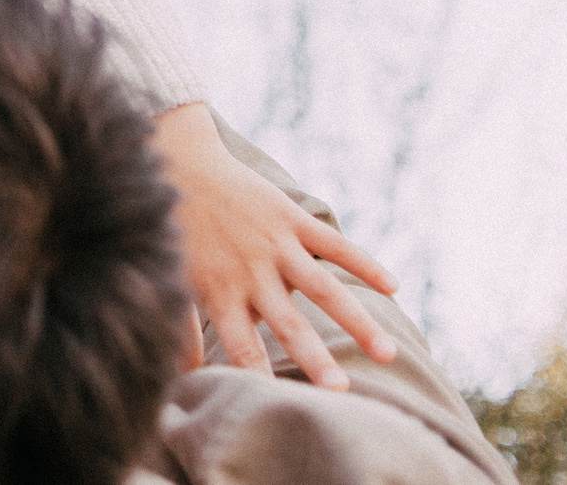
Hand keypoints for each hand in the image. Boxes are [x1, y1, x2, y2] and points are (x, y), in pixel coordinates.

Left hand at [153, 103, 398, 388]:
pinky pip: (334, 243)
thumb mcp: (173, 278)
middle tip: (341, 392)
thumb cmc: (174, 228)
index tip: (281, 406)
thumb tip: (181, 378)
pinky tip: (394, 287)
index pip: (243, 345)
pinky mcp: (290, 215)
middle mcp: (250, 271)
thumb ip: (183, 330)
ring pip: (324, 288)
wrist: (177, 160)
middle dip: (315, 358)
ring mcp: (275, 242)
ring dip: (357, 321)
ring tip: (387, 353)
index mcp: (219, 291)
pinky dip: (364, 263)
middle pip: (288, 323)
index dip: (261, 376)